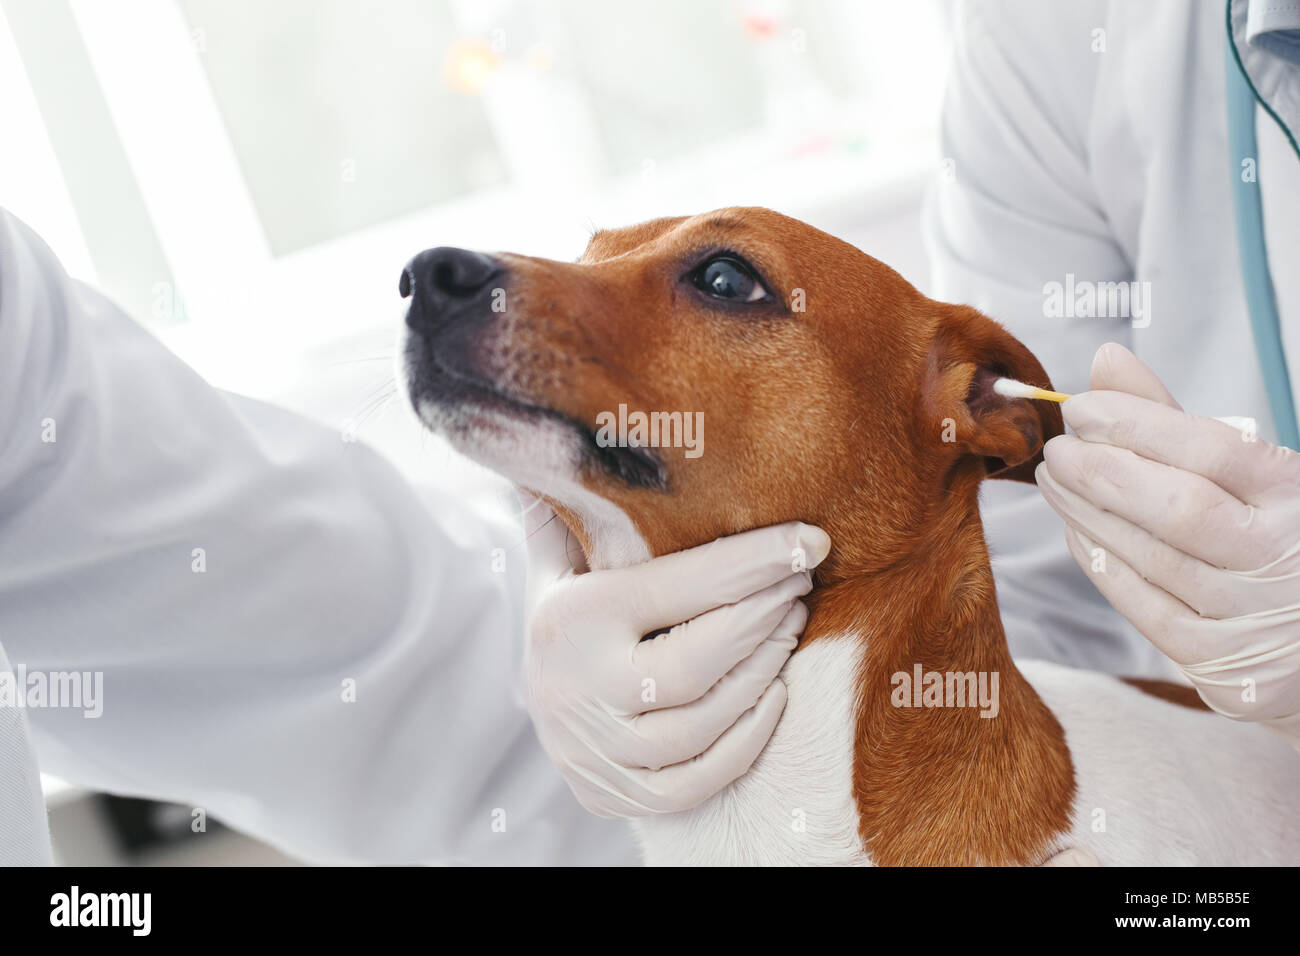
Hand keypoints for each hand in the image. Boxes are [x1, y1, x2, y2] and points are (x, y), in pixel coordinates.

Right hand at [520, 497, 830, 816]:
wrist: (536, 719)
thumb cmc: (566, 622)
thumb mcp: (557, 567)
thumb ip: (571, 513)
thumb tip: (572, 434)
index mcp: (568, 622)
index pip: (673, 587)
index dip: (749, 563)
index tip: (808, 540)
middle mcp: (577, 691)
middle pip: (693, 662)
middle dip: (760, 617)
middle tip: (800, 581)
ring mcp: (598, 753)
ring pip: (702, 722)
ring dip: (761, 671)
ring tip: (790, 624)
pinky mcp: (620, 797)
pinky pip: (698, 777)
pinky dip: (746, 738)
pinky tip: (773, 692)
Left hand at [1036, 343, 1299, 743]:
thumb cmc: (1276, 539)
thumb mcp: (1251, 475)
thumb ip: (1177, 421)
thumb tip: (1107, 361)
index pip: (1215, 450)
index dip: (1138, 424)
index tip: (1082, 407)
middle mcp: (1285, 559)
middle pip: (1178, 508)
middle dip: (1103, 472)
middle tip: (1057, 447)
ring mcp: (1255, 619)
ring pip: (1152, 558)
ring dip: (1087, 513)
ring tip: (1054, 479)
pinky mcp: (1221, 666)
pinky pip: (1143, 607)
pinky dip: (1101, 562)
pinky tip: (1075, 529)